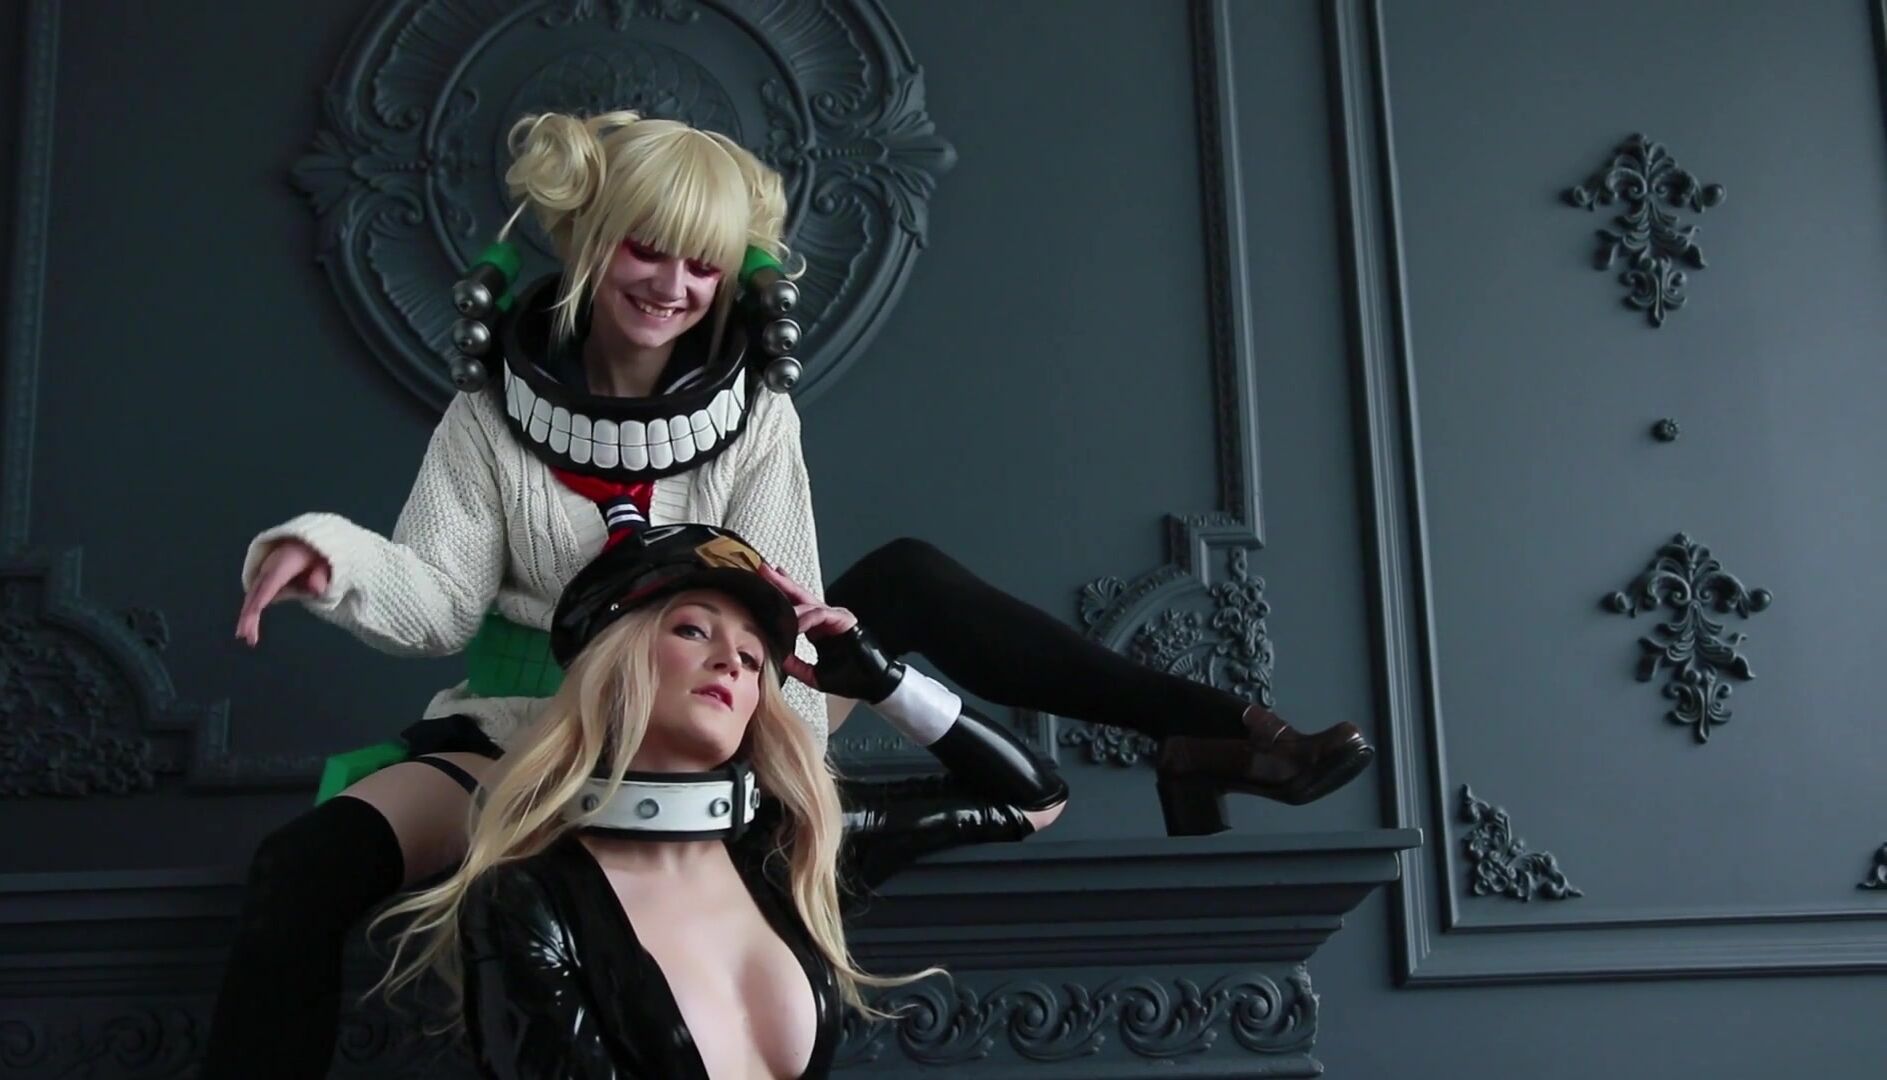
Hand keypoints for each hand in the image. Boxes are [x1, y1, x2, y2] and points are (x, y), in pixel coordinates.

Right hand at [235, 540, 330, 645]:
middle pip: (257, 592)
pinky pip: (256, 597)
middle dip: (249, 614)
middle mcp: (269, 567)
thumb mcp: (327, 561)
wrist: (307, 541)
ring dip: (248, 617)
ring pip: (252, 596)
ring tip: (249, 639)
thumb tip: (317, 590)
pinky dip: (252, 612)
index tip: (254, 612)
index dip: (262, 597)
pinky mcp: (264, 580)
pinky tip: (252, 630)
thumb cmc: (318, 553)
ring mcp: (265, 573)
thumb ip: (323, 574)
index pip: (271, 582)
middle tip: (246, 636)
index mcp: (284, 562)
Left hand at [759, 565, 897, 698]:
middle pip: (800, 597)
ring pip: (809, 602)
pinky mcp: (844, 619)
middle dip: (782, 583)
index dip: (781, 597)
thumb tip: (778, 659)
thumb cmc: (849, 679)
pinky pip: (820, 615)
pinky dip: (805, 619)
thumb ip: (796, 666)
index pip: (797, 608)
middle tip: (764, 569)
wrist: (872, 684)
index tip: (763, 588)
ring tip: (771, 597)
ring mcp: (836, 617)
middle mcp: (826, 618)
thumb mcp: (814, 675)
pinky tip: (794, 624)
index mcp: (818, 628)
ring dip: (789, 600)